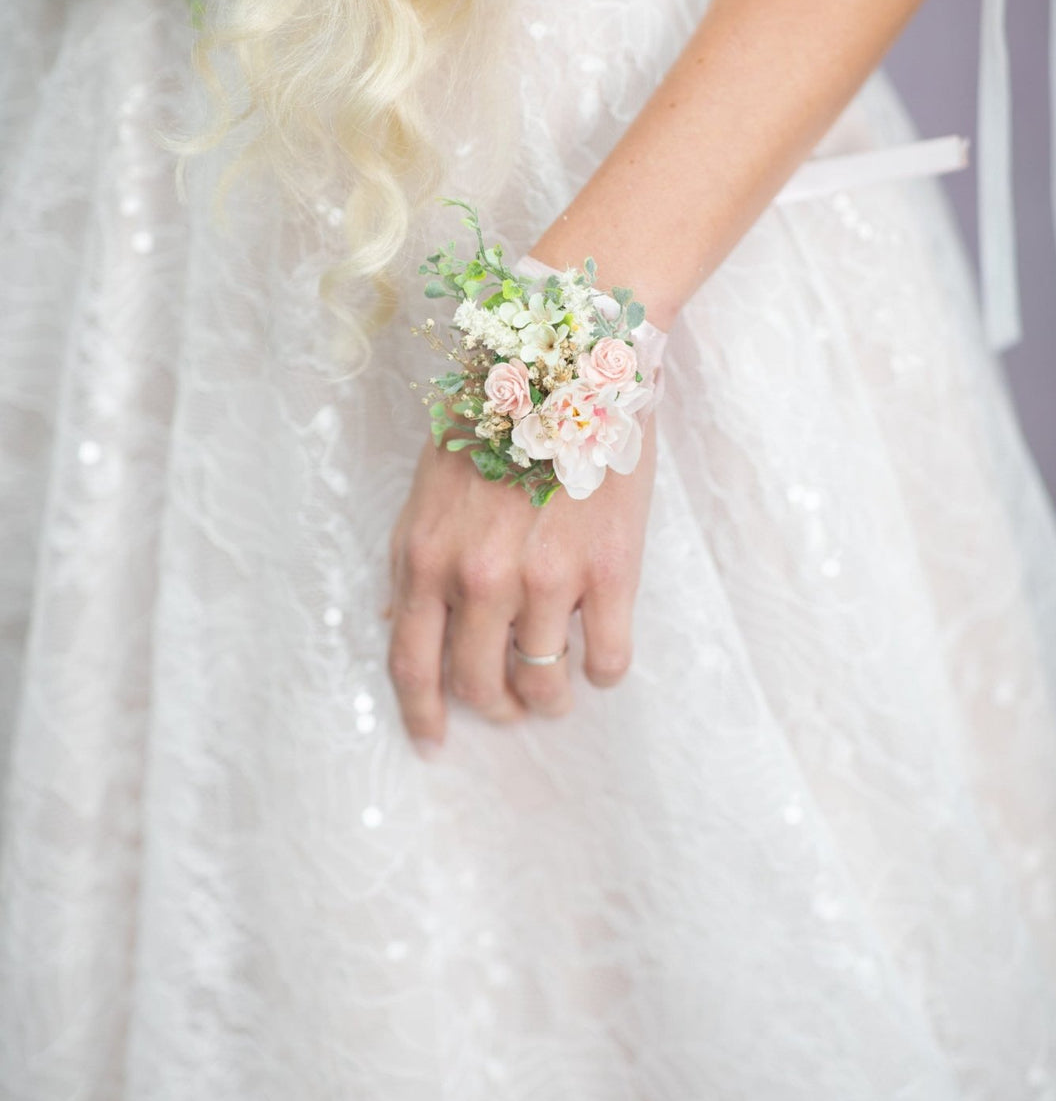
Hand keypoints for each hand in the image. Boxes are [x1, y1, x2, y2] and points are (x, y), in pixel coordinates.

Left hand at [387, 418, 656, 746]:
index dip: (422, 713)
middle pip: (480, 684)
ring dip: (548, 698)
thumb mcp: (431, 483)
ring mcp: (548, 579)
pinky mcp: (611, 572)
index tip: (434, 738)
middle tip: (511, 706)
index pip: (413, 663)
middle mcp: (480, 578)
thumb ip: (416, 555)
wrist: (578, 363)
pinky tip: (599, 656)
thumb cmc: (500, 415)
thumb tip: (400, 619)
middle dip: (495, 707)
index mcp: (426, 556)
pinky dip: (601, 672)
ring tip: (556, 689)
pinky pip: (608, 660)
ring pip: (544, 682)